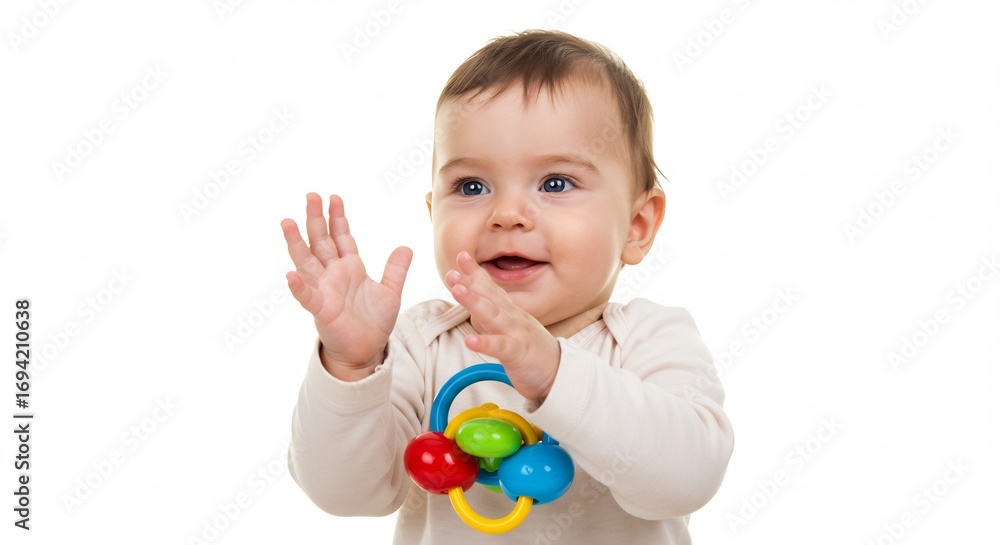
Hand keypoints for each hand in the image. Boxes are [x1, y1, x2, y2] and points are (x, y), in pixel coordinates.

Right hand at [281, 193, 411, 378]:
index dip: (337, 217)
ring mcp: (324, 290)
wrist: (367, 350)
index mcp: (350, 267)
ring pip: (306, 262)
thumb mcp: (391, 292)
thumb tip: (405, 247)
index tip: (334, 197)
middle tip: (311, 195)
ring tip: (287, 222)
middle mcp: (333, 274)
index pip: (341, 237)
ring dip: (297, 243)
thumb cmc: (374, 322)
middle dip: (316, 218)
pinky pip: (307, 296)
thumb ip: (396, 270)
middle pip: (321, 241)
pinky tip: (291, 275)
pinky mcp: (321, 310)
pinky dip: (299, 287)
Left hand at [445, 251, 559, 400]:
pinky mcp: (519, 354)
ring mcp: (516, 334)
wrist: (560, 373)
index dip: (476, 273)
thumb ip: (491, 317)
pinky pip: (501, 347)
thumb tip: (472, 306)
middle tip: (451, 272)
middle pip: (490, 297)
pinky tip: (470, 341)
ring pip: (493, 316)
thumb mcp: (510, 329)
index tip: (461, 256)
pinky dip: (485, 343)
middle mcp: (513, 318)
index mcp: (511, 312)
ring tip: (457, 291)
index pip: (492, 288)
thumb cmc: (532, 351)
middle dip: (470, 283)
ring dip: (474, 302)